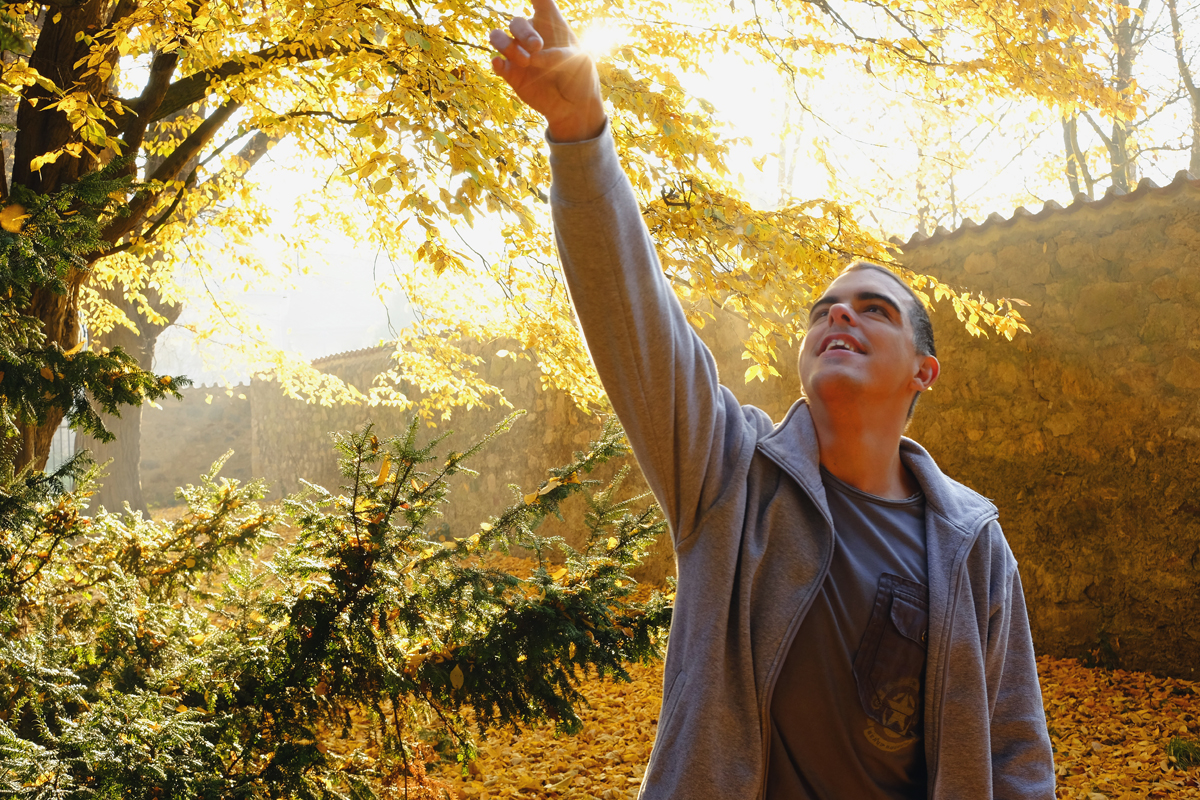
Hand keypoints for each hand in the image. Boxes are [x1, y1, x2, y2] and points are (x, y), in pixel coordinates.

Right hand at [489, 0, 605, 142]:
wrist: (575, 108)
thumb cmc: (581, 78)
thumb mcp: (580, 62)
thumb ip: (559, 55)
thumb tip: (532, 59)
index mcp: (552, 25)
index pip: (541, 1)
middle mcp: (532, 36)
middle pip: (517, 22)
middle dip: (524, 32)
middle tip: (537, 46)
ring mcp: (519, 55)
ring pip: (498, 37)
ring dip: (506, 45)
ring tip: (526, 61)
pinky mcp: (511, 74)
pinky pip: (497, 63)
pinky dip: (496, 62)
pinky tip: (500, 64)